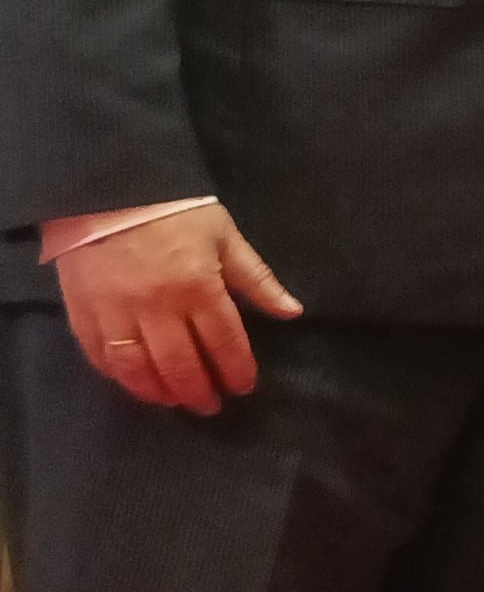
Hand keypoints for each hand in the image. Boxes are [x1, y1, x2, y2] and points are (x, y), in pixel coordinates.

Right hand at [54, 203, 300, 412]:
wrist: (107, 185)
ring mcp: (115, 311)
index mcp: (199, 288)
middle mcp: (157, 307)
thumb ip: (257, 279)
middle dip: (199, 392)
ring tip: (173, 401)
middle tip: (210, 406)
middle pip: (180, 364)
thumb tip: (293, 311)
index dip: (236, 370)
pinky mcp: (82, 308)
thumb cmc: (174, 209)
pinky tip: (132, 382)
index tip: (243, 386)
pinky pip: (98, 353)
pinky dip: (116, 374)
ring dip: (158, 392)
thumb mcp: (225, 236)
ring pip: (137, 368)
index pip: (224, 343)